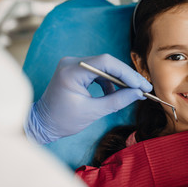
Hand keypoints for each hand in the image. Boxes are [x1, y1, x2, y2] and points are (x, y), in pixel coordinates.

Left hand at [25, 54, 151, 143]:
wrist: (43, 124)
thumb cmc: (63, 120)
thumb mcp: (92, 112)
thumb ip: (117, 101)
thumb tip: (138, 93)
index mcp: (72, 71)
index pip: (105, 63)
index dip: (126, 73)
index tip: (141, 85)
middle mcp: (72, 62)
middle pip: (107, 62)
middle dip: (127, 76)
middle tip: (144, 87)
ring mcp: (73, 64)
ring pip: (104, 66)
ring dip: (119, 78)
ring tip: (133, 92)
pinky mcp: (76, 70)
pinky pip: (98, 71)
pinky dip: (109, 81)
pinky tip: (114, 93)